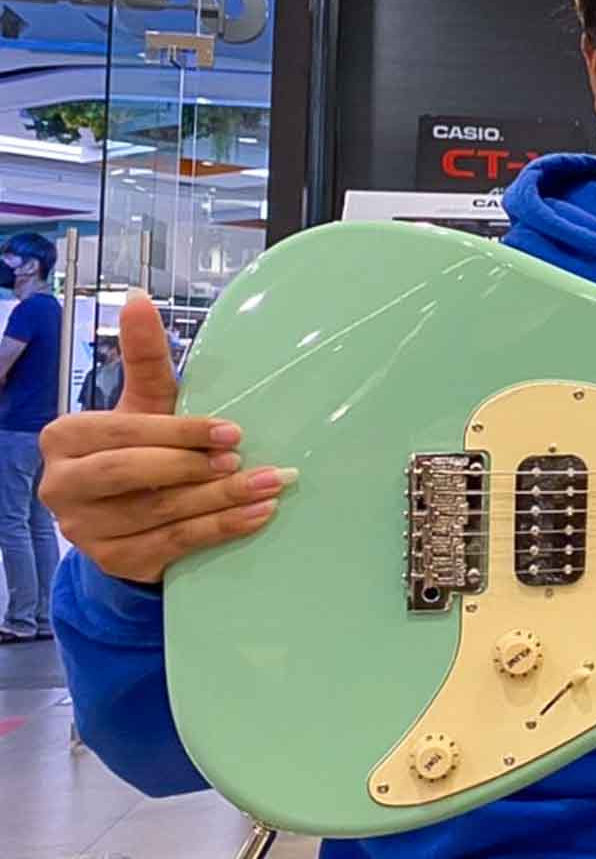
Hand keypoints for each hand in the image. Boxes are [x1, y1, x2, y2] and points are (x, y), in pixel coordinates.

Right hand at [39, 293, 293, 583]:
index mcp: (65, 438)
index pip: (125, 433)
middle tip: (243, 460)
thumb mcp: (143, 404)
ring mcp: (85, 530)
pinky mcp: (115, 561)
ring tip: (269, 484)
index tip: (232, 431)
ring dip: (221, 498)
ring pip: (159, 512)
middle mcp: (62, 486)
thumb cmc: (142, 449)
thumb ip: (144, 357)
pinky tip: (259, 514)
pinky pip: (174, 544)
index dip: (180, 432)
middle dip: (193, 466)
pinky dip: (222, 528)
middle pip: (132, 473)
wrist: (129, 518)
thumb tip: (137, 297)